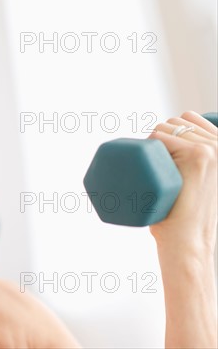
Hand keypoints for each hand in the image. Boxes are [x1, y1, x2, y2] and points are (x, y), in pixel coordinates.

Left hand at [148, 111, 216, 256]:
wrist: (189, 243)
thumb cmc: (186, 217)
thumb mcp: (199, 182)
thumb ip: (195, 165)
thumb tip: (171, 151)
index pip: (189, 117)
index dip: (170, 133)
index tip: (162, 157)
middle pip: (174, 122)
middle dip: (158, 139)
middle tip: (156, 170)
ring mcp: (212, 149)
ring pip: (164, 128)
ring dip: (151, 144)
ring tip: (155, 172)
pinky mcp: (199, 156)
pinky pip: (159, 138)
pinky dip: (149, 147)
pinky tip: (153, 167)